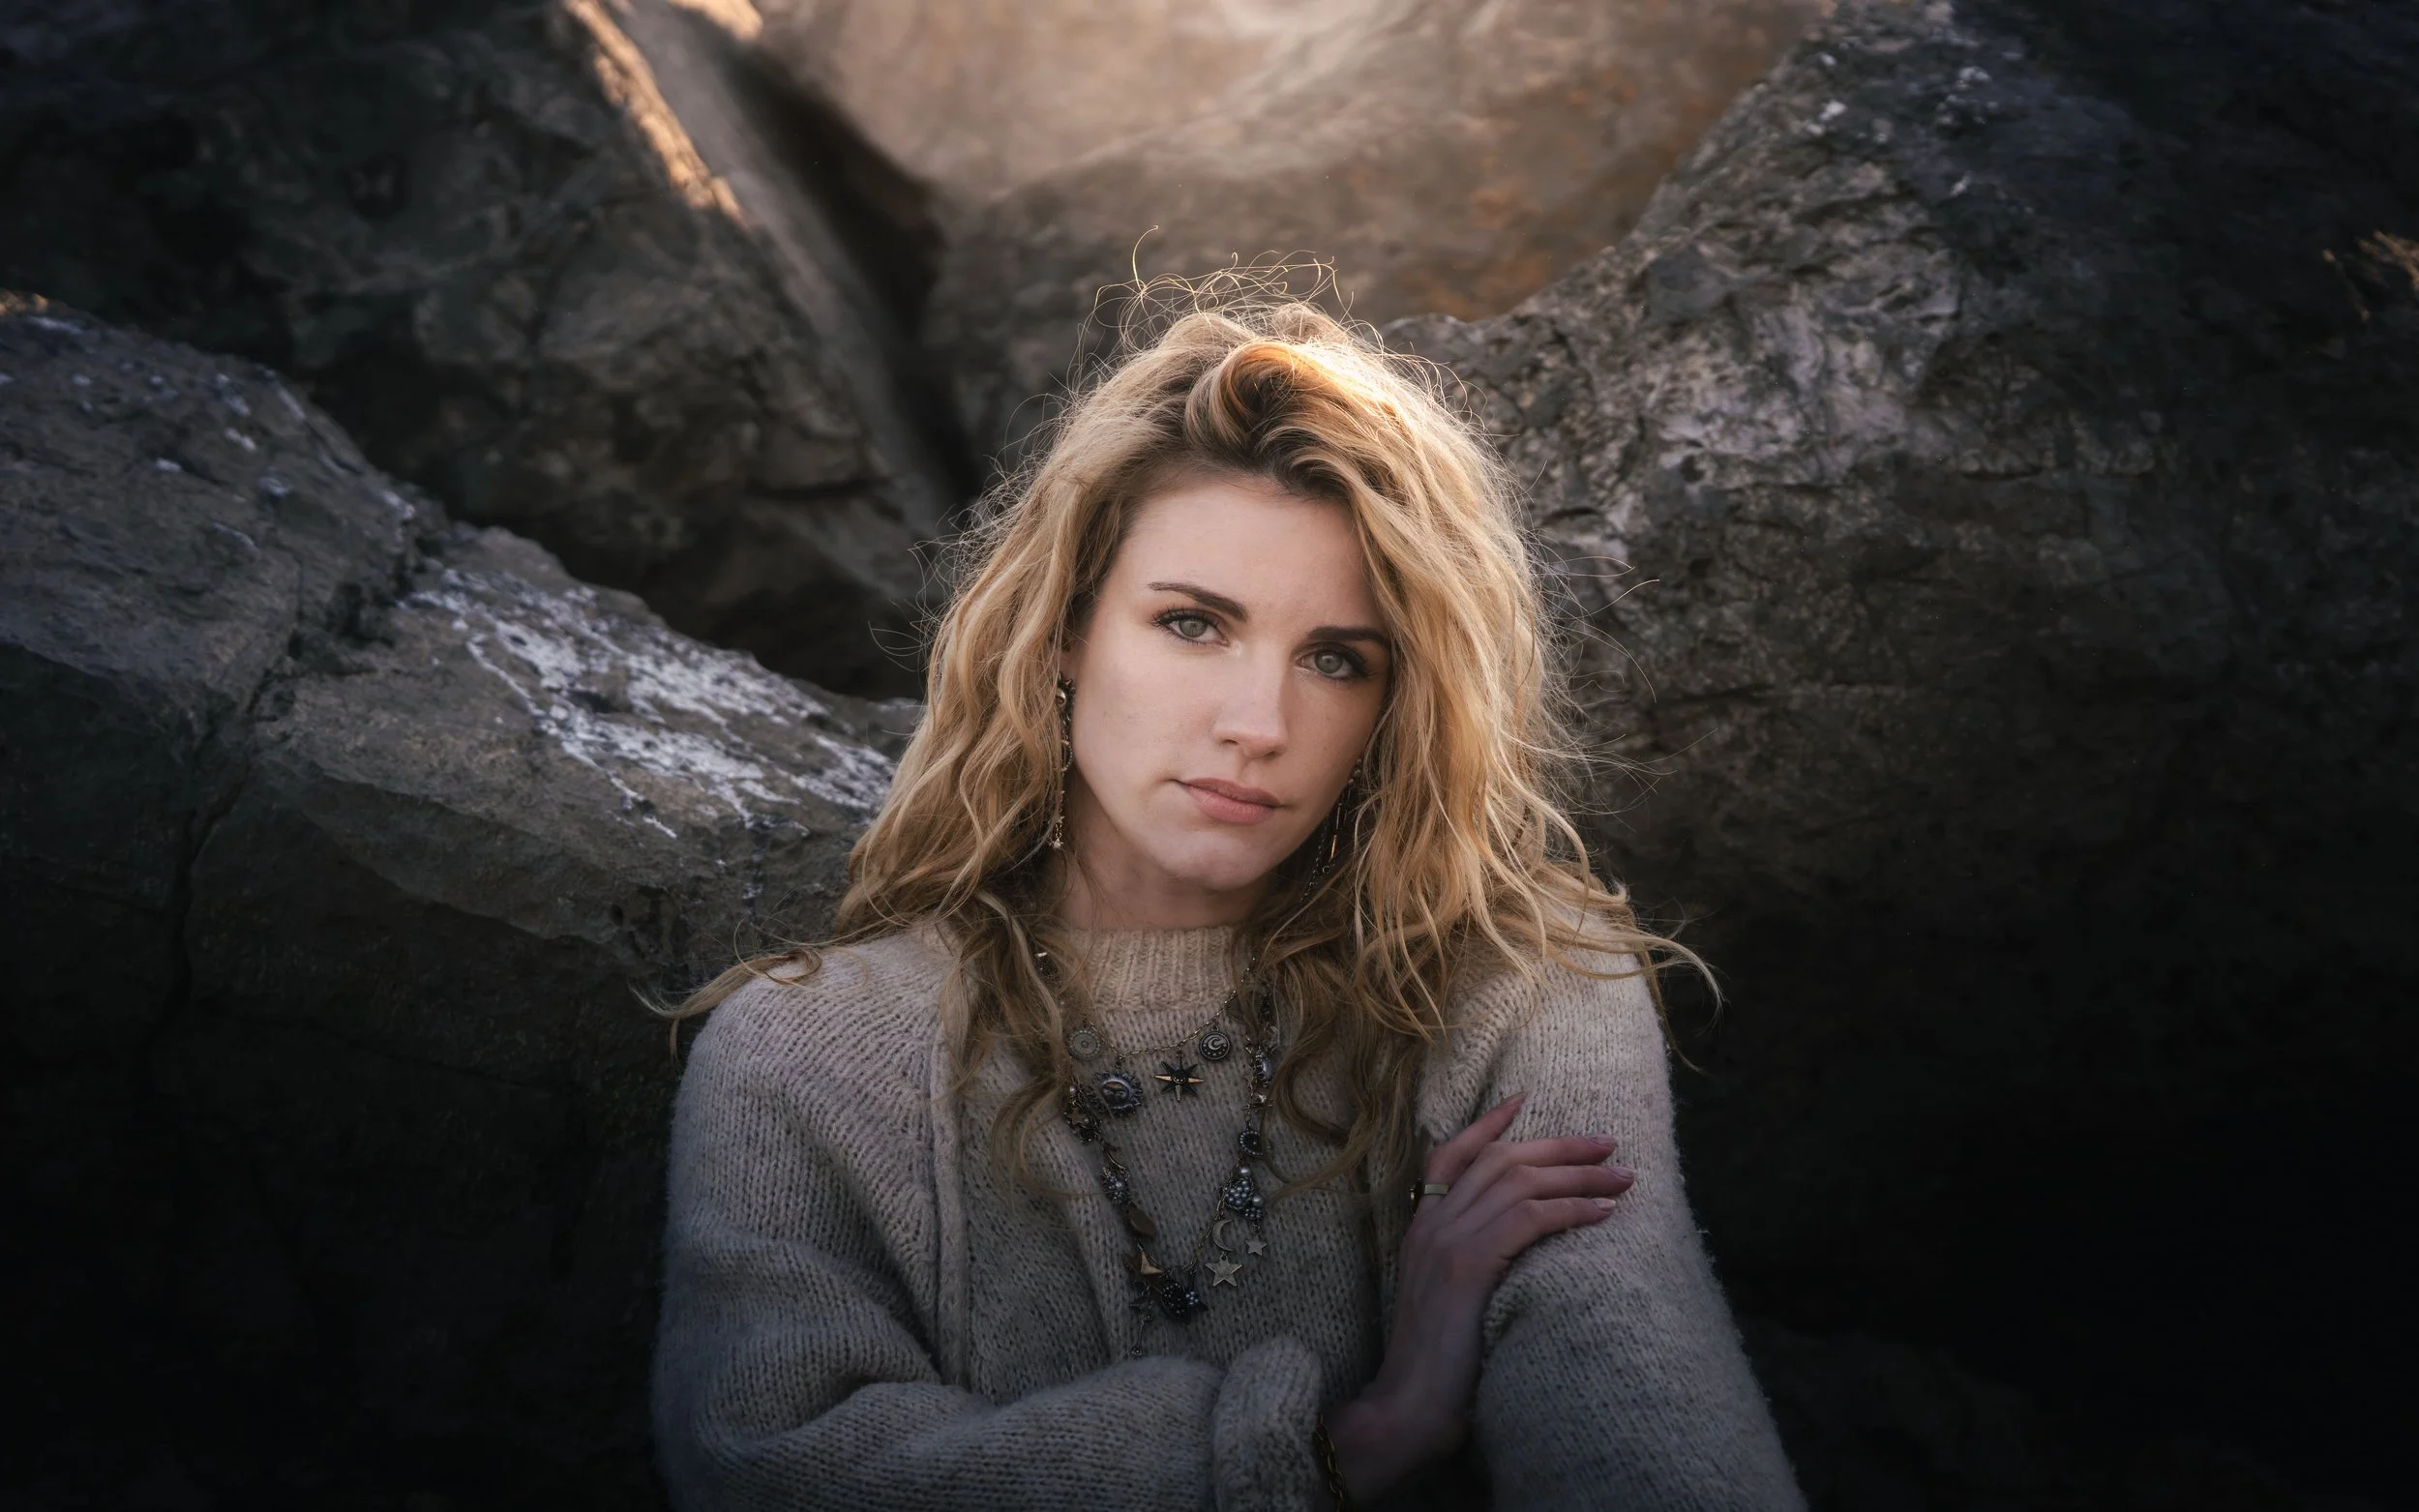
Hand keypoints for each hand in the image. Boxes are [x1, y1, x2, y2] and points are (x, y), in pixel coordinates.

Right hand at [1320, 1093, 1633, 1503]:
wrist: (1408, 1405)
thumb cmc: (1436, 1366)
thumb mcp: (1447, 1301)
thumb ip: (1470, 1263)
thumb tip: (1519, 1247)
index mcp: (1421, 1228)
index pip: (1452, 1155)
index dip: (1489, 1125)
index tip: (1524, 1100)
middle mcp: (1432, 1224)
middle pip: (1500, 1161)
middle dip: (1558, 1146)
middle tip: (1607, 1144)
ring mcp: (1447, 1241)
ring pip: (1520, 1182)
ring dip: (1578, 1175)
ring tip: (1621, 1178)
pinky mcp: (1468, 1264)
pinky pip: (1529, 1218)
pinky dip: (1571, 1209)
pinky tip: (1603, 1213)